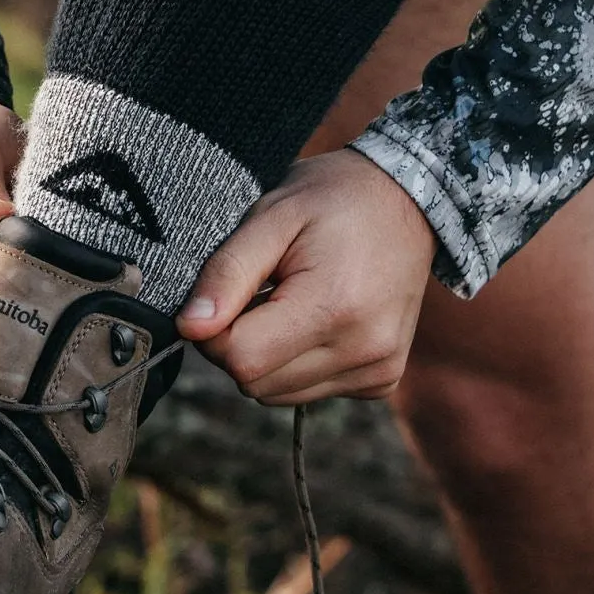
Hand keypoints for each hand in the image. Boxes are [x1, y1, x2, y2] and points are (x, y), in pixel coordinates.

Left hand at [176, 149, 436, 403]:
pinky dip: (298, 361)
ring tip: (289, 299)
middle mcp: (364, 350)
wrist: (405, 200)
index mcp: (334, 307)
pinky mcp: (381, 380)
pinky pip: (311, 390)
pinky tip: (315, 316)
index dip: (214, 331)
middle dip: (238, 342)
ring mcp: (378, 370)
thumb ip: (227, 273)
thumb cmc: (331, 198)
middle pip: (257, 384)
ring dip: (267, 355)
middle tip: (259, 289)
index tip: (225, 293)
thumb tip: (189, 328)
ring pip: (279, 394)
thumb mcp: (270, 216)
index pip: (241, 359)